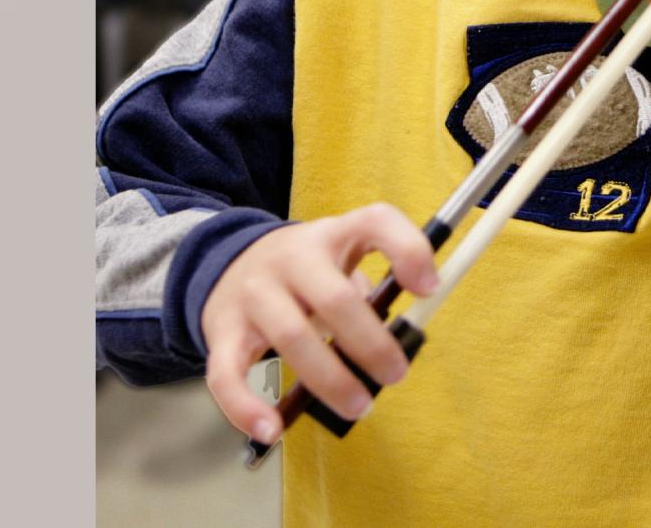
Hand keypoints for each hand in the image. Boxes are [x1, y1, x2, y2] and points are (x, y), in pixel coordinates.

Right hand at [200, 203, 438, 443]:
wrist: (226, 262)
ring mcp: (252, 293)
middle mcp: (290, 257)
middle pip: (335, 298)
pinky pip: (228, 374)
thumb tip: (403, 344)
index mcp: (330, 235)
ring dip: (331, 380)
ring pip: (292, 337)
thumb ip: (371, 292)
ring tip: (359, 406)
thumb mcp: (338, 259)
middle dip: (372, 345)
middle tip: (395, 374)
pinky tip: (273, 429)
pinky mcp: (222, 330)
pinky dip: (247, 407)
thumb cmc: (302, 273)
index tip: (428, 289)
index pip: (374, 221)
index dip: (407, 251)